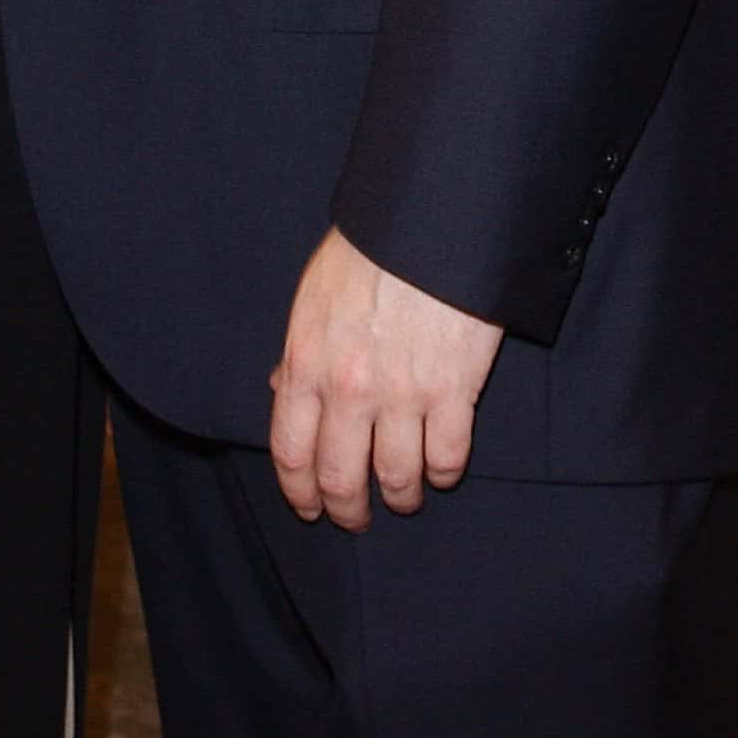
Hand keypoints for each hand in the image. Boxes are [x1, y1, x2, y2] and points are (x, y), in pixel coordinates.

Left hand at [269, 228, 502, 529]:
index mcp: (306, 362)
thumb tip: (282, 388)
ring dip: (400, 496)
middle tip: (357, 517)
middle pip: (342, 480)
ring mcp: (404, 393)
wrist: (430, 220)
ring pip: (398, 479)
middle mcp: (350, 389)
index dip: (300, 493)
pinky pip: (448, 458)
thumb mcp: (313, 295)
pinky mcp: (455, 390)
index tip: (310, 507)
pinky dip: (443, 473)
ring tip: (403, 496)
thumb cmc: (369, 249)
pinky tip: (440, 468)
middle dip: (348, 510)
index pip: (291, 454)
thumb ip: (299, 350)